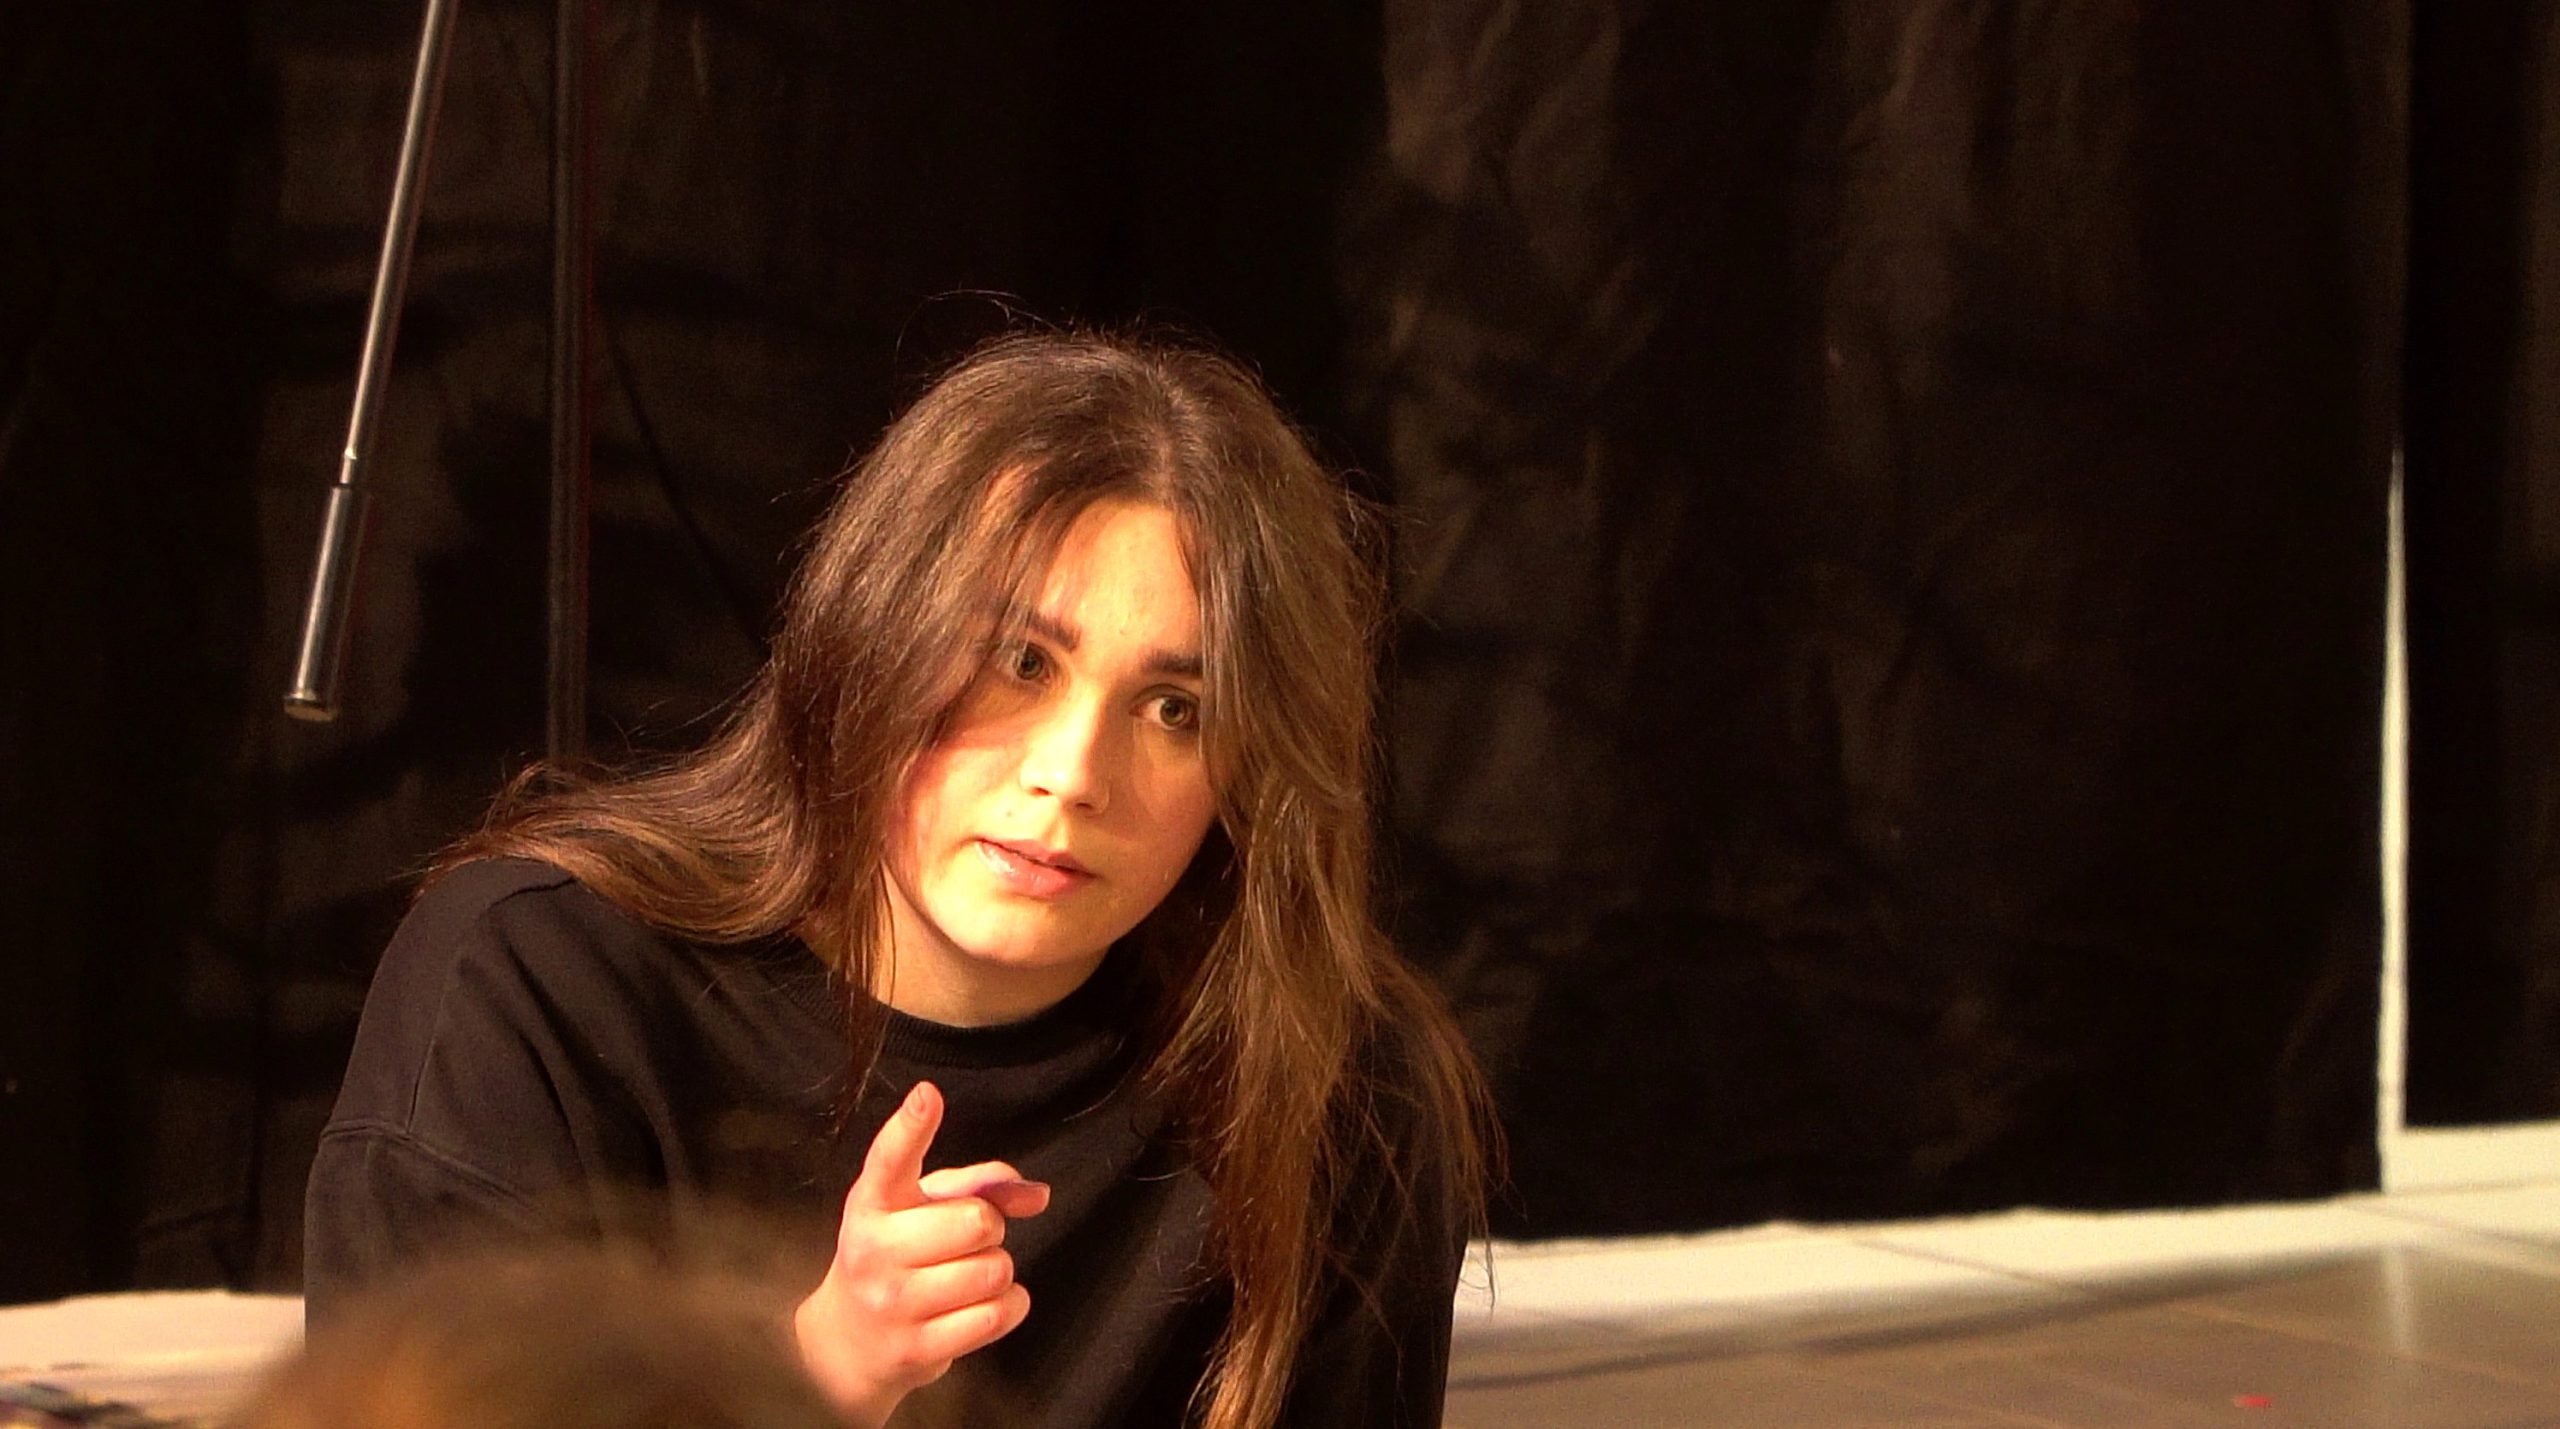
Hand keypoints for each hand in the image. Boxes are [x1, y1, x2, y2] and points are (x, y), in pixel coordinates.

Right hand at [792, 1080, 1050, 1426]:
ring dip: (996, 1270)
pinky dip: (1006, 1306)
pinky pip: (998, 1314)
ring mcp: (893, 1303)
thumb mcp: (920, 1209)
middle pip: (978, 1221)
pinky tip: (979, 1305)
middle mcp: (875, 1249)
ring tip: (965, 1276)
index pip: (892, 1158)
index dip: (912, 1127)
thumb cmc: (896, 1258)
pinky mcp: (917, 1348)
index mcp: (872, 1203)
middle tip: (964, 1240)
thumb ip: (980, 1186)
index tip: (928, 1096)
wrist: (847, 1343)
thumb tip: (1037, 1195)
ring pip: (994, 1270)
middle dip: (989, 1227)